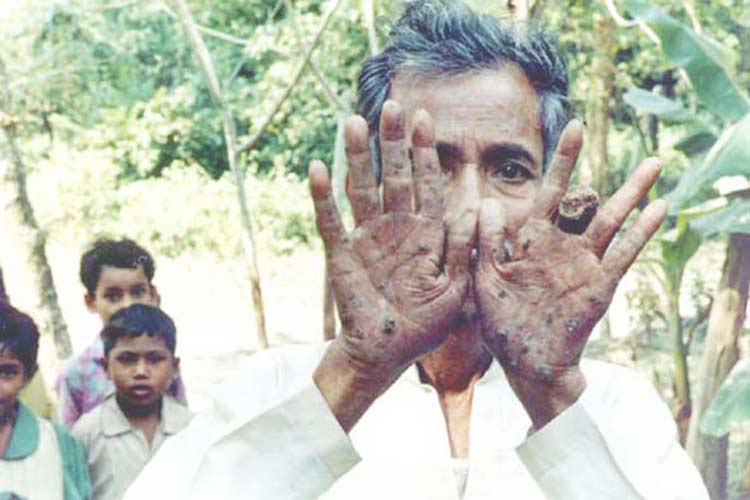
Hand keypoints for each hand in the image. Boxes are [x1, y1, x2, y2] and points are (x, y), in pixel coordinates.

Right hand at [311, 102, 473, 430]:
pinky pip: (331, 222)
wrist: (388, 353)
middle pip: (394, 176)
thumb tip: (478, 208)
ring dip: (359, 157)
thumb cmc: (425, 323)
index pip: (427, 184)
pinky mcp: (342, 255)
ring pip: (363, 189)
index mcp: (427, 233)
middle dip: (394, 143)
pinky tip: (318, 169)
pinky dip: (323, 197)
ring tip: (355, 122)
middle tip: (393, 107)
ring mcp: (367, 238)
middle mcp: (396, 228)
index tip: (426, 119)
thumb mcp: (456, 287)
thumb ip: (463, 249)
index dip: (425, 153)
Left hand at [474, 120, 666, 428]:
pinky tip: (658, 209)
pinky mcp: (598, 286)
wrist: (526, 364)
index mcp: (531, 240)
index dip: (561, 161)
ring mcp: (582, 264)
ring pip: (610, 221)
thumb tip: (487, 202)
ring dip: (632, 194)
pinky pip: (621, 255)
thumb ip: (488, 243)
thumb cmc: (501, 324)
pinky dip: (640, 233)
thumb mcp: (486, 280)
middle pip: (584, 200)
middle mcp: (560, 245)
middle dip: (597, 170)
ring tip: (654, 165)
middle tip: (621, 140)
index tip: (574, 127)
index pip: (548, 191)